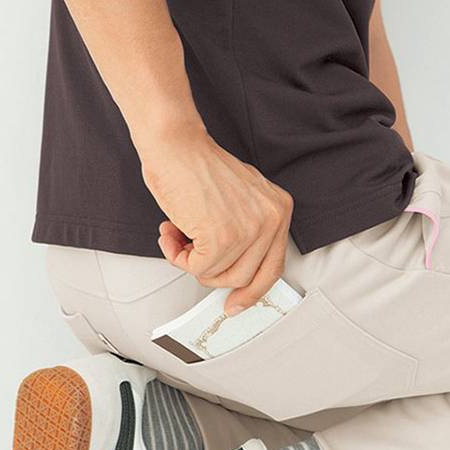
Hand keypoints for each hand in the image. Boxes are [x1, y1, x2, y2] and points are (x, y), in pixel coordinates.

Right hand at [142, 131, 292, 315]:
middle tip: (190, 255)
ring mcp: (249, 229)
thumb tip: (235, 276)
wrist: (175, 145)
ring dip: (191, 262)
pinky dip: (176, 256)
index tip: (235, 303)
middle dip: (212, 275)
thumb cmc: (198, 169)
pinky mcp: (223, 237)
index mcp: (279, 210)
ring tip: (177, 236)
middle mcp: (272, 219)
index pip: (273, 267)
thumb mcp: (239, 202)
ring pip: (219, 276)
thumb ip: (245, 236)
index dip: (252, 291)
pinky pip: (198, 268)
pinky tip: (170, 232)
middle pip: (245, 278)